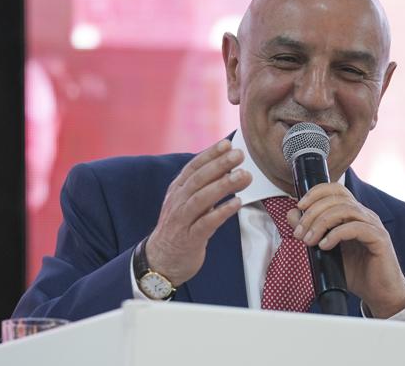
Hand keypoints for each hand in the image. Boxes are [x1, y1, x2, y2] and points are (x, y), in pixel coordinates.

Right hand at [146, 140, 251, 285]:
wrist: (161, 261)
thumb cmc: (181, 228)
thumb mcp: (188, 203)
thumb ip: (204, 187)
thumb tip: (228, 167)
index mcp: (178, 190)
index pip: (193, 167)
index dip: (210, 154)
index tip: (227, 144)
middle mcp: (178, 202)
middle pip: (198, 179)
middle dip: (219, 165)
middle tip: (239, 154)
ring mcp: (182, 220)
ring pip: (201, 199)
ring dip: (223, 185)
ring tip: (243, 176)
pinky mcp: (189, 239)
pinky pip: (206, 224)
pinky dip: (221, 212)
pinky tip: (237, 203)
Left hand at [287, 183, 404, 318]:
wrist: (378, 293)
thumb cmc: (355, 271)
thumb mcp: (326, 250)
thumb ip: (311, 231)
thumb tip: (292, 214)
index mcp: (353, 213)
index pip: (335, 190)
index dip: (316, 193)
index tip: (298, 207)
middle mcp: (365, 215)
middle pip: (337, 198)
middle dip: (312, 213)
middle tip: (299, 233)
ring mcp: (373, 225)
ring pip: (345, 210)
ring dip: (321, 223)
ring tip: (309, 241)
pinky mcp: (379, 239)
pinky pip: (356, 228)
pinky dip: (336, 234)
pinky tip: (325, 246)